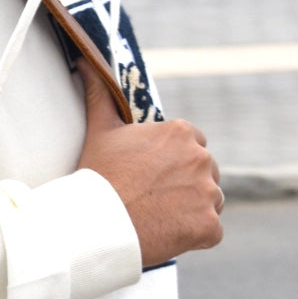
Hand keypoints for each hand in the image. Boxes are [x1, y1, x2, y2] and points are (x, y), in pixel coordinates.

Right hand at [76, 60, 223, 267]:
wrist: (96, 224)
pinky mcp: (209, 226)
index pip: (192, 145)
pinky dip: (194, 236)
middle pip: (204, 173)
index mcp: (180, 133)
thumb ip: (100, 96)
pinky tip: (167, 235)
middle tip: (152, 199)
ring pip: (210, 201)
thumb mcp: (99, 131)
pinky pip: (210, 231)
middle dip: (185, 185)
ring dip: (193, 210)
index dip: (171, 163)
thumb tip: (86, 62)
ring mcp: (208, 194)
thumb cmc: (96, 177)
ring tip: (158, 218)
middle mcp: (202, 159)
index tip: (150, 176)